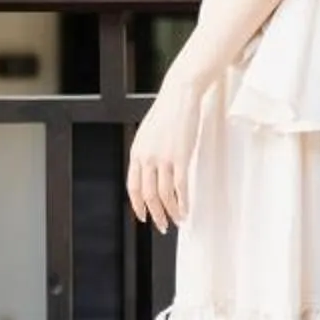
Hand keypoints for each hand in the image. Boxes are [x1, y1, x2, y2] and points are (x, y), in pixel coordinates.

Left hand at [126, 76, 205, 231]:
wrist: (180, 94)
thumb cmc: (167, 111)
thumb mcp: (149, 133)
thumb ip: (147, 152)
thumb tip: (150, 172)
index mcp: (136, 153)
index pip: (133, 188)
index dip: (138, 205)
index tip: (143, 216)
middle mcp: (147, 158)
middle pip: (148, 196)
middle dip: (155, 215)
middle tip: (162, 225)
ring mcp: (163, 158)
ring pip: (164, 196)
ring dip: (170, 212)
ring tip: (177, 220)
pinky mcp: (180, 157)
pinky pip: (180, 188)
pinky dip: (183, 203)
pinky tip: (186, 210)